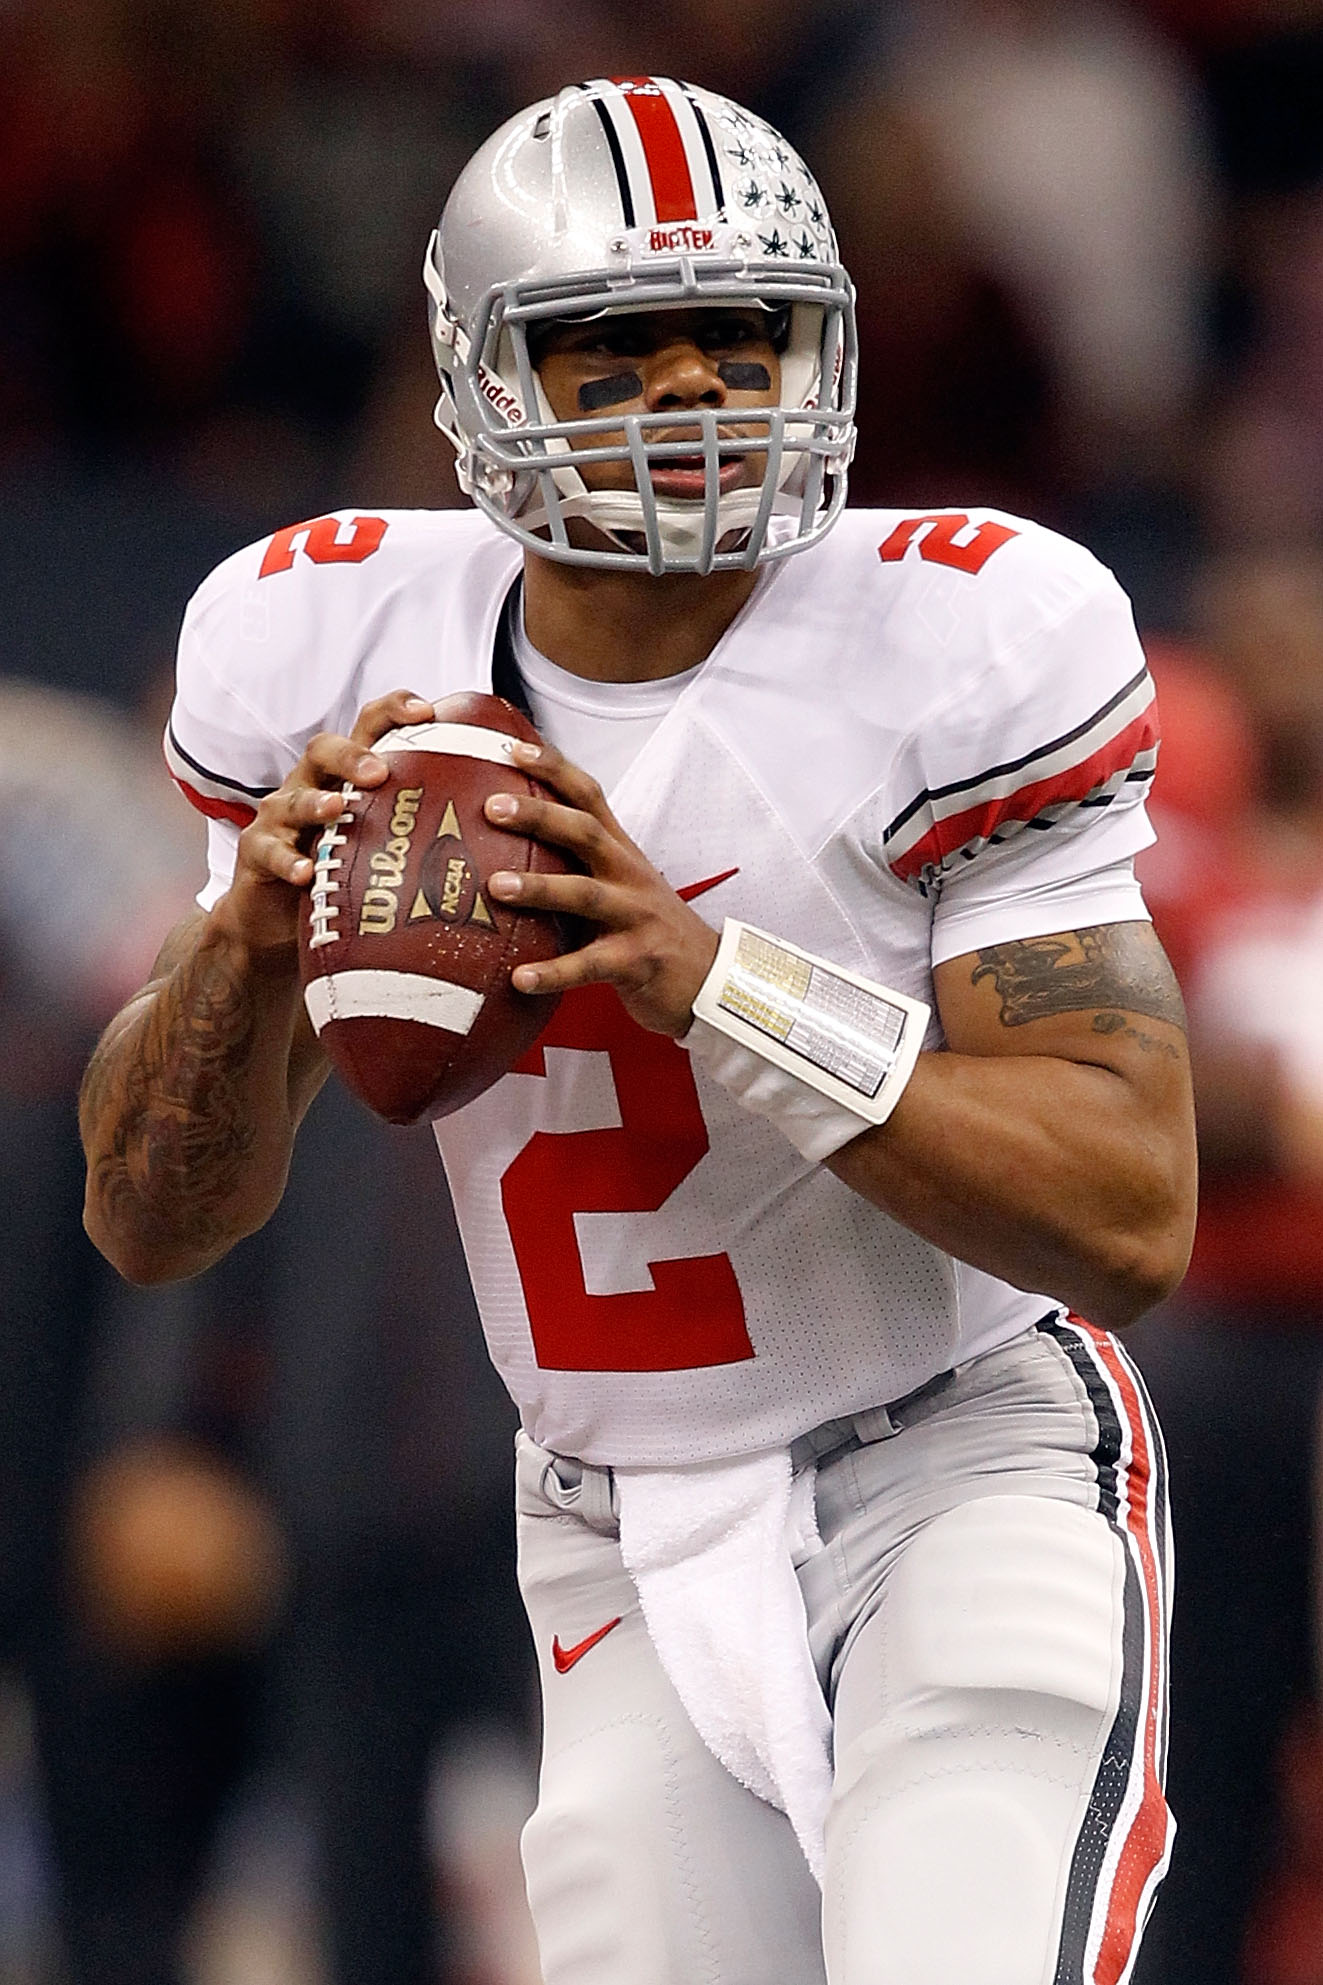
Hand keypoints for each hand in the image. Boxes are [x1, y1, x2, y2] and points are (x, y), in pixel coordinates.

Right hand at [212, 690, 434, 957]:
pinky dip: (287, 860)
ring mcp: (280, 818)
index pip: (369, 728)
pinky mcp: (257, 853)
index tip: (429, 712)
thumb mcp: (387, 847)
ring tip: (338, 809)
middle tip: (380, 770)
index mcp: (347, 776)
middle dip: (352, 754)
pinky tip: (305, 873)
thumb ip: (429, 829)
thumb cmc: (344, 876)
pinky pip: (268, 851)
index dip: (394, 711)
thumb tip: (507, 825)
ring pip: (293, 797)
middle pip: (324, 749)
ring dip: (316, 802)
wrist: (278, 922)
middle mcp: (311, 785)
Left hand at [484, 740, 719, 1037]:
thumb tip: (502, 851)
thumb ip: (574, 865)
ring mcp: (635, 916)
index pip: (588, 795)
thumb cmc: (648, 928)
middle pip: (585, 833)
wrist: (709, 976)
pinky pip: (590, 965)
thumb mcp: (618, 885)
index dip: (553, 768)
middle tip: (493, 807)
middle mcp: (629, 875)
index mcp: (620, 851)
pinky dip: (554, 972)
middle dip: (540, 816)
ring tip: (496, 886)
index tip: (511, 748)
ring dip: (540, 887)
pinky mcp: (637, 960)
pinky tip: (519, 979)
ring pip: (586, 895)